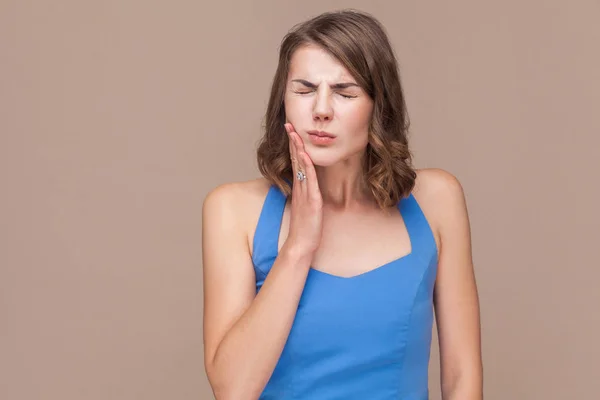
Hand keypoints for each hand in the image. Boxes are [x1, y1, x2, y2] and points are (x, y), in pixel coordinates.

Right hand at [283, 123, 322, 258]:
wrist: (301, 244)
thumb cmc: (304, 228)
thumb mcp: (305, 206)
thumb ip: (305, 194)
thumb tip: (307, 184)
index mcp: (299, 188)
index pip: (295, 162)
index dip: (293, 146)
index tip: (291, 131)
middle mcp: (300, 188)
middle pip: (295, 160)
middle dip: (292, 141)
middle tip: (289, 124)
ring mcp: (304, 193)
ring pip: (300, 167)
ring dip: (298, 149)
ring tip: (295, 133)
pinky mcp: (311, 200)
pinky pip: (308, 180)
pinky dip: (306, 167)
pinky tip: (304, 155)